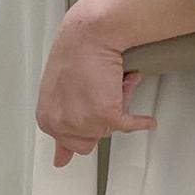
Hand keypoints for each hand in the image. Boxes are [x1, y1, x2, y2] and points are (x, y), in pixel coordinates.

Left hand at [36, 7, 157, 167]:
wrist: (89, 33)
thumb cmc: (75, 53)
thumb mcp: (56, 94)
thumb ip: (60, 128)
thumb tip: (60, 161)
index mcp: (47, 120)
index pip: (70, 144)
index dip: (86, 124)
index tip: (89, 111)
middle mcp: (62, 124)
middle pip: (94, 138)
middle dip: (103, 116)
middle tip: (102, 88)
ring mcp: (83, 121)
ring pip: (112, 129)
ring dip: (120, 105)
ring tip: (113, 81)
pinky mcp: (105, 114)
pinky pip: (129, 125)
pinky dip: (141, 121)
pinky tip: (147, 120)